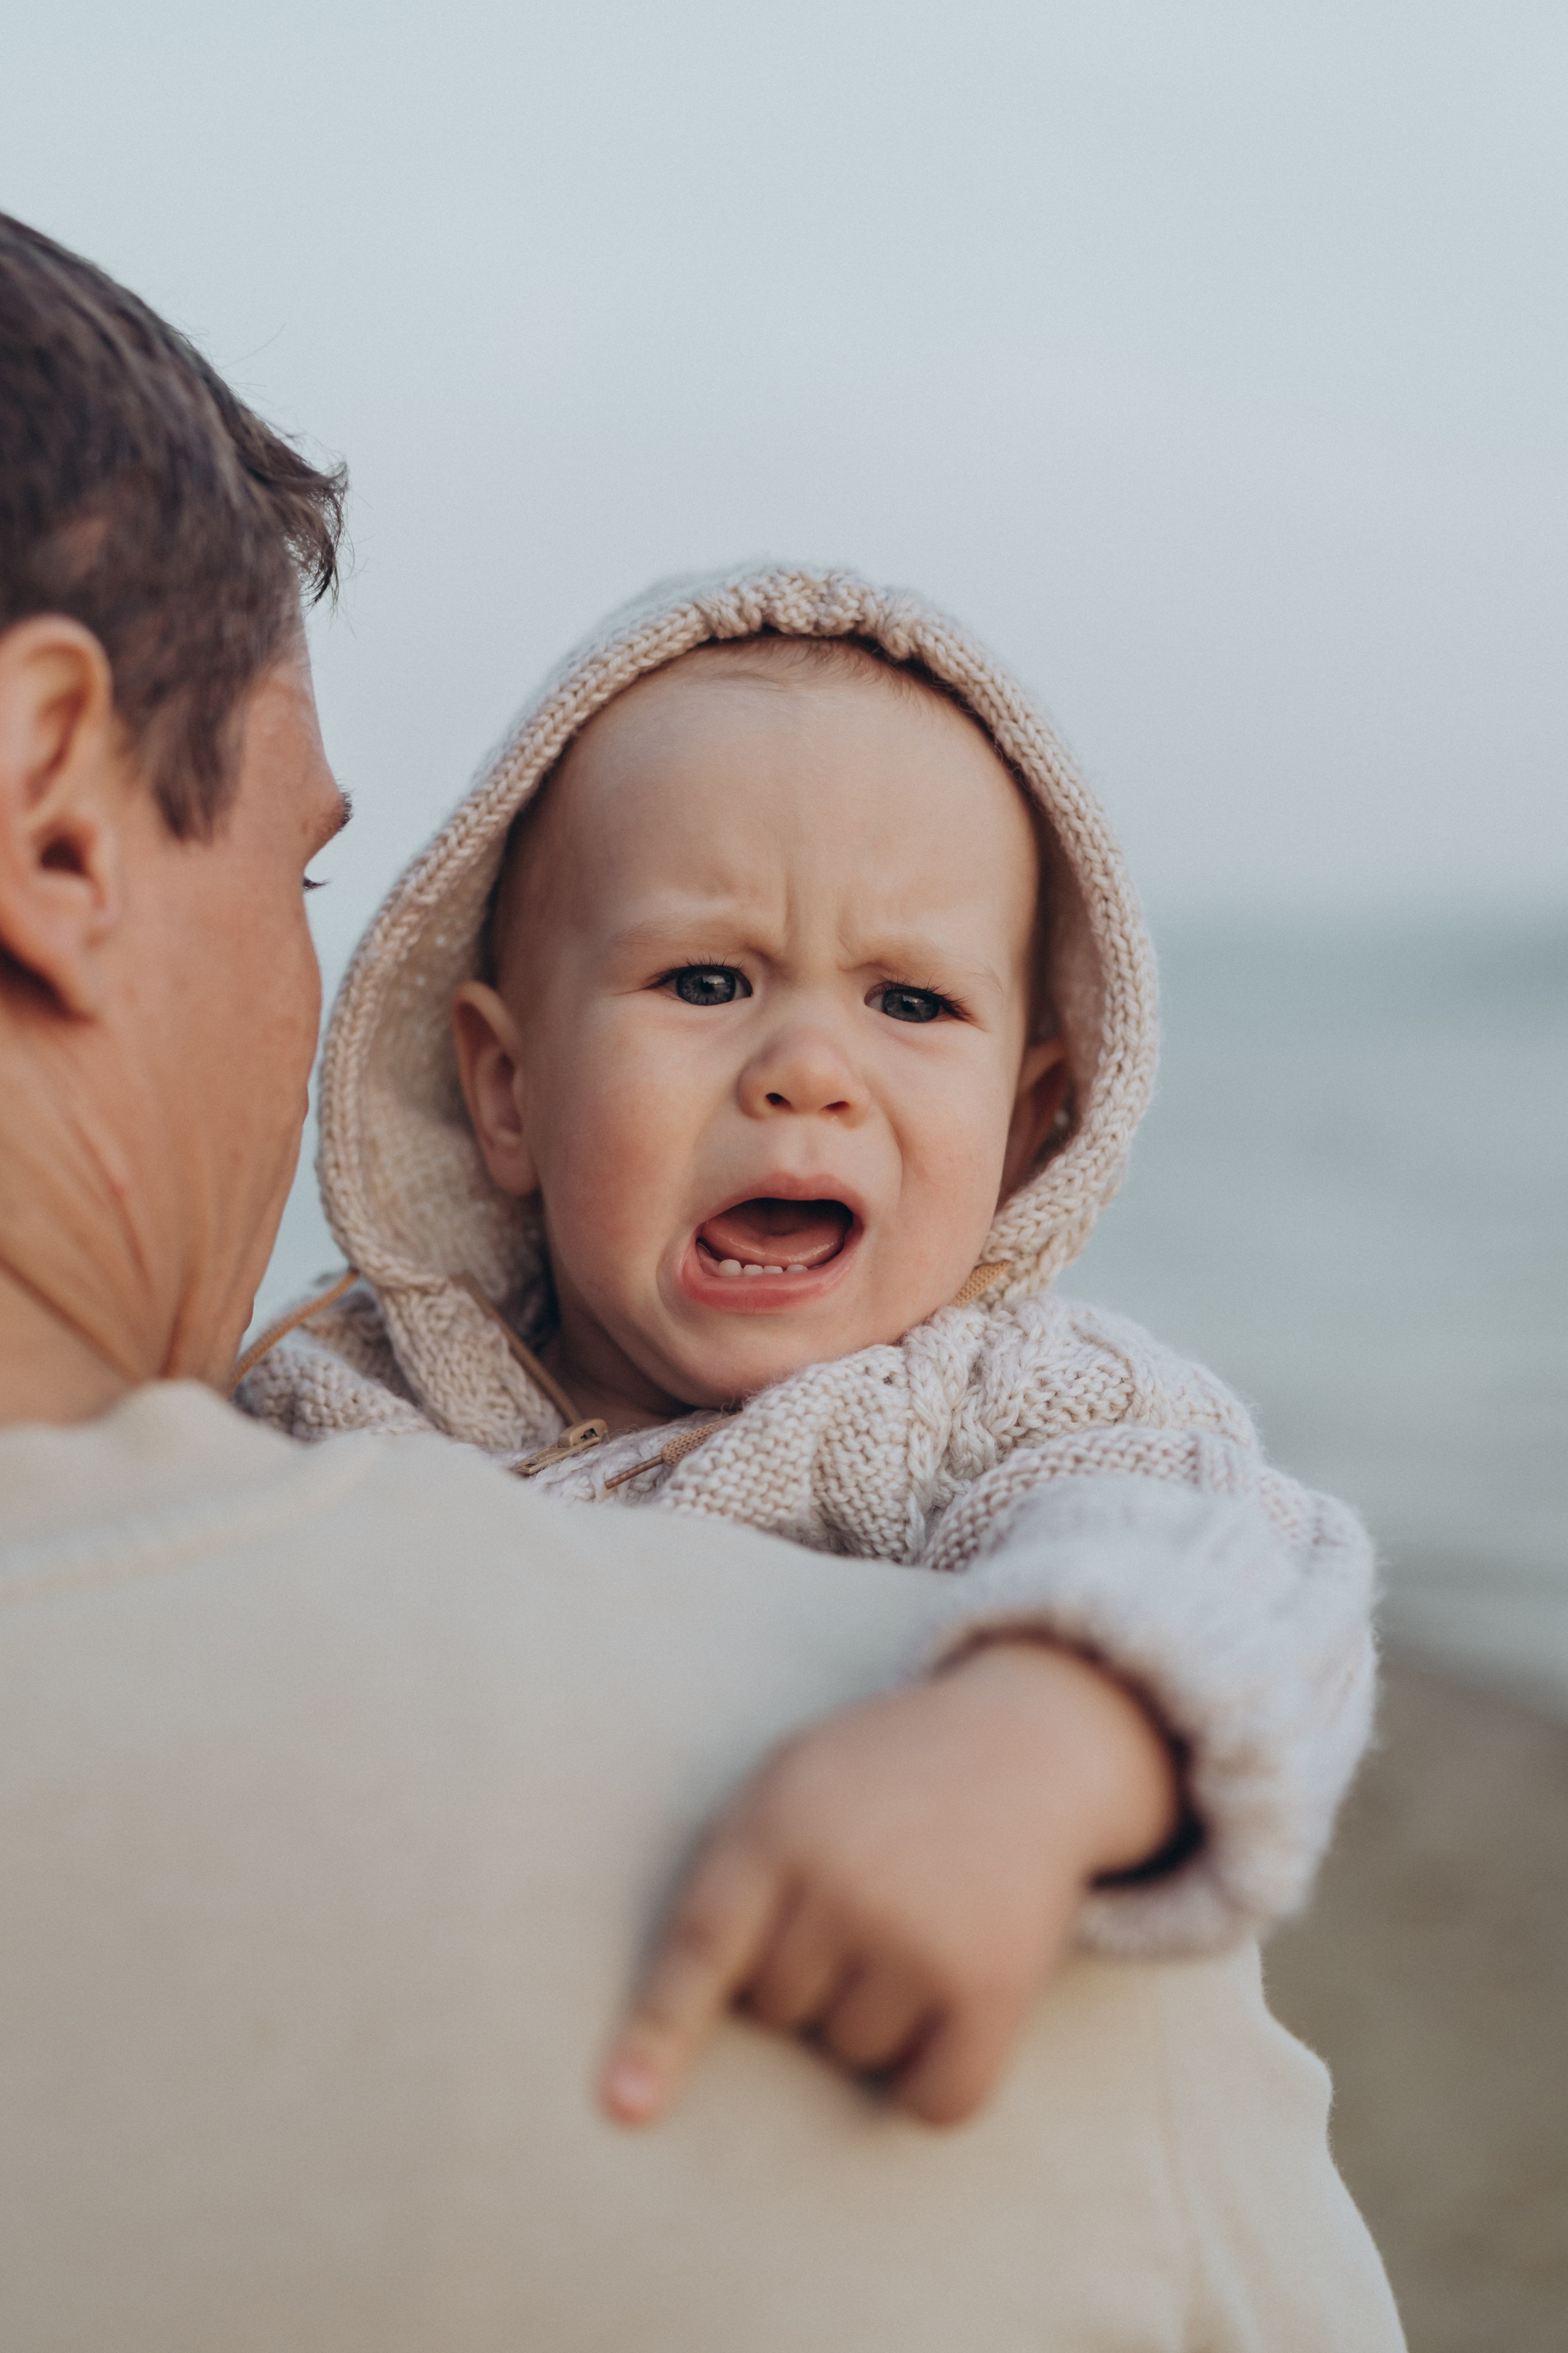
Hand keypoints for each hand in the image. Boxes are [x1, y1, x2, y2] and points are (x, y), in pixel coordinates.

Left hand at [600, 1639, 1178, 2129]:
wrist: (1025, 1742)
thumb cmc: (879, 1778)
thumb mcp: (787, 1781)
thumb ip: (728, 1876)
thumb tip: (681, 2021)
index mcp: (777, 1824)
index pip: (701, 1946)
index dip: (659, 2032)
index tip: (625, 2109)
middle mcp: (846, 1881)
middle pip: (777, 2010)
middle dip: (812, 1969)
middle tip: (866, 1891)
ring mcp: (923, 1936)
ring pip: (851, 2053)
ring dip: (877, 2011)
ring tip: (916, 1919)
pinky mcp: (995, 1986)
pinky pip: (935, 2099)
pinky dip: (936, 2078)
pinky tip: (954, 2001)